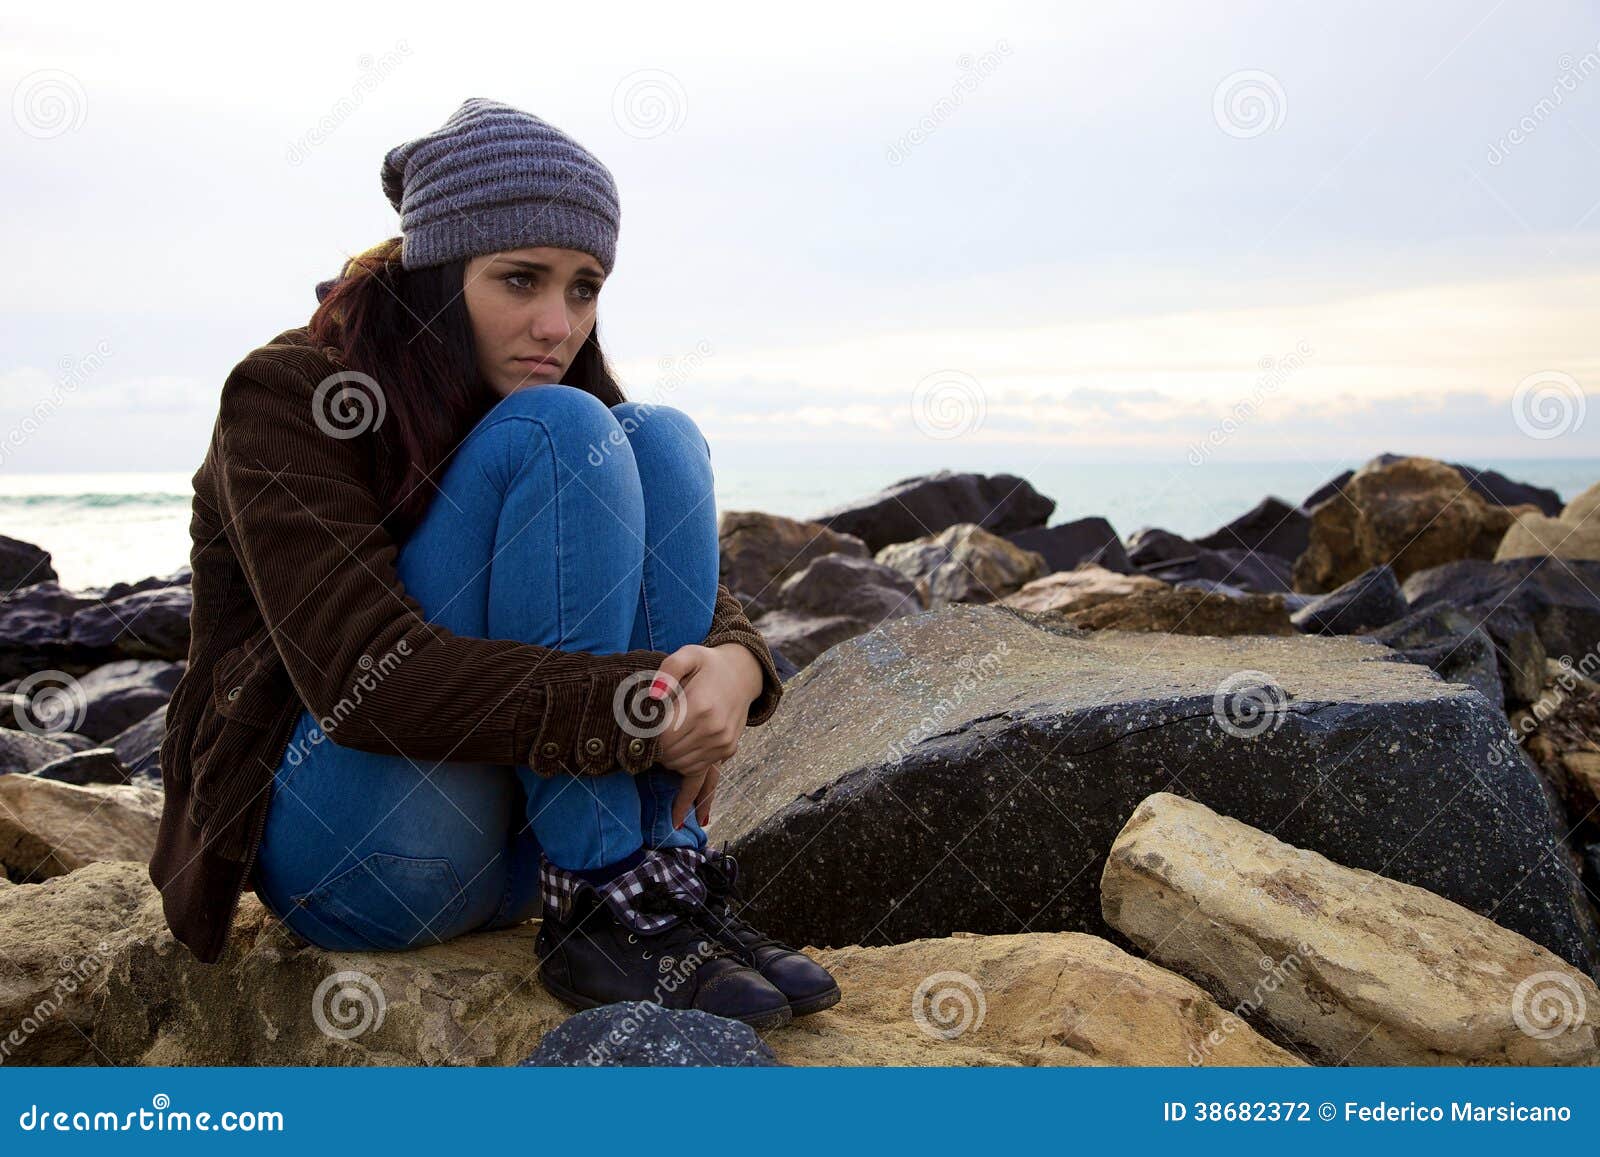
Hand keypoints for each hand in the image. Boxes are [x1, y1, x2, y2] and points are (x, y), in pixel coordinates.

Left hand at [651, 643, 761, 826]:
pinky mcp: (726, 753)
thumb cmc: (707, 664)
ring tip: (652, 758)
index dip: (643, 740)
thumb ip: (668, 672)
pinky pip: (706, 780)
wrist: (743, 673)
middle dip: (652, 753)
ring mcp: (722, 745)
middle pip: (669, 755)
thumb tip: (654, 696)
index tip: (631, 736)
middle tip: (639, 743)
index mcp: (701, 707)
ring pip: (682, 767)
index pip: (661, 737)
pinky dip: (692, 801)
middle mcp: (714, 730)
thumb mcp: (687, 655)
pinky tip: (679, 820)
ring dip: (665, 765)